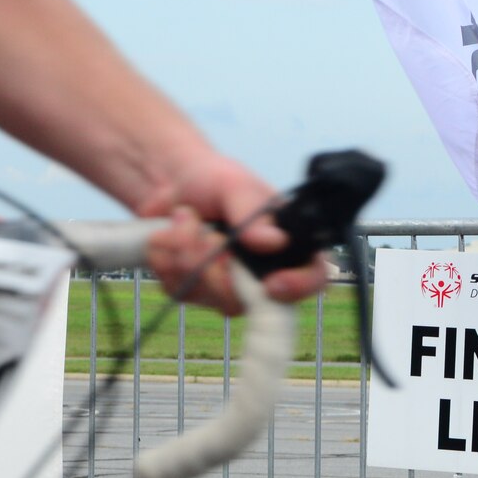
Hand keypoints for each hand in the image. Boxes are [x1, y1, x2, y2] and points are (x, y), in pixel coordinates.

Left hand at [139, 153, 329, 314]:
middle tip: (206, 230)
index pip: (312, 278)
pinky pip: (178, 289)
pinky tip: (169, 236)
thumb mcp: (235, 184)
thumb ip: (252, 211)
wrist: (170, 184)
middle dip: (215, 263)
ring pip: (208, 294)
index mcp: (287, 244)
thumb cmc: (212, 179)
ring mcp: (228, 286)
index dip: (298, 288)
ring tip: (184, 219)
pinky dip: (165, 259)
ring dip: (185, 253)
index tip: (271, 284)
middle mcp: (262, 272)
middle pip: (248, 299)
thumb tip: (274, 242)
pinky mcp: (195, 291)